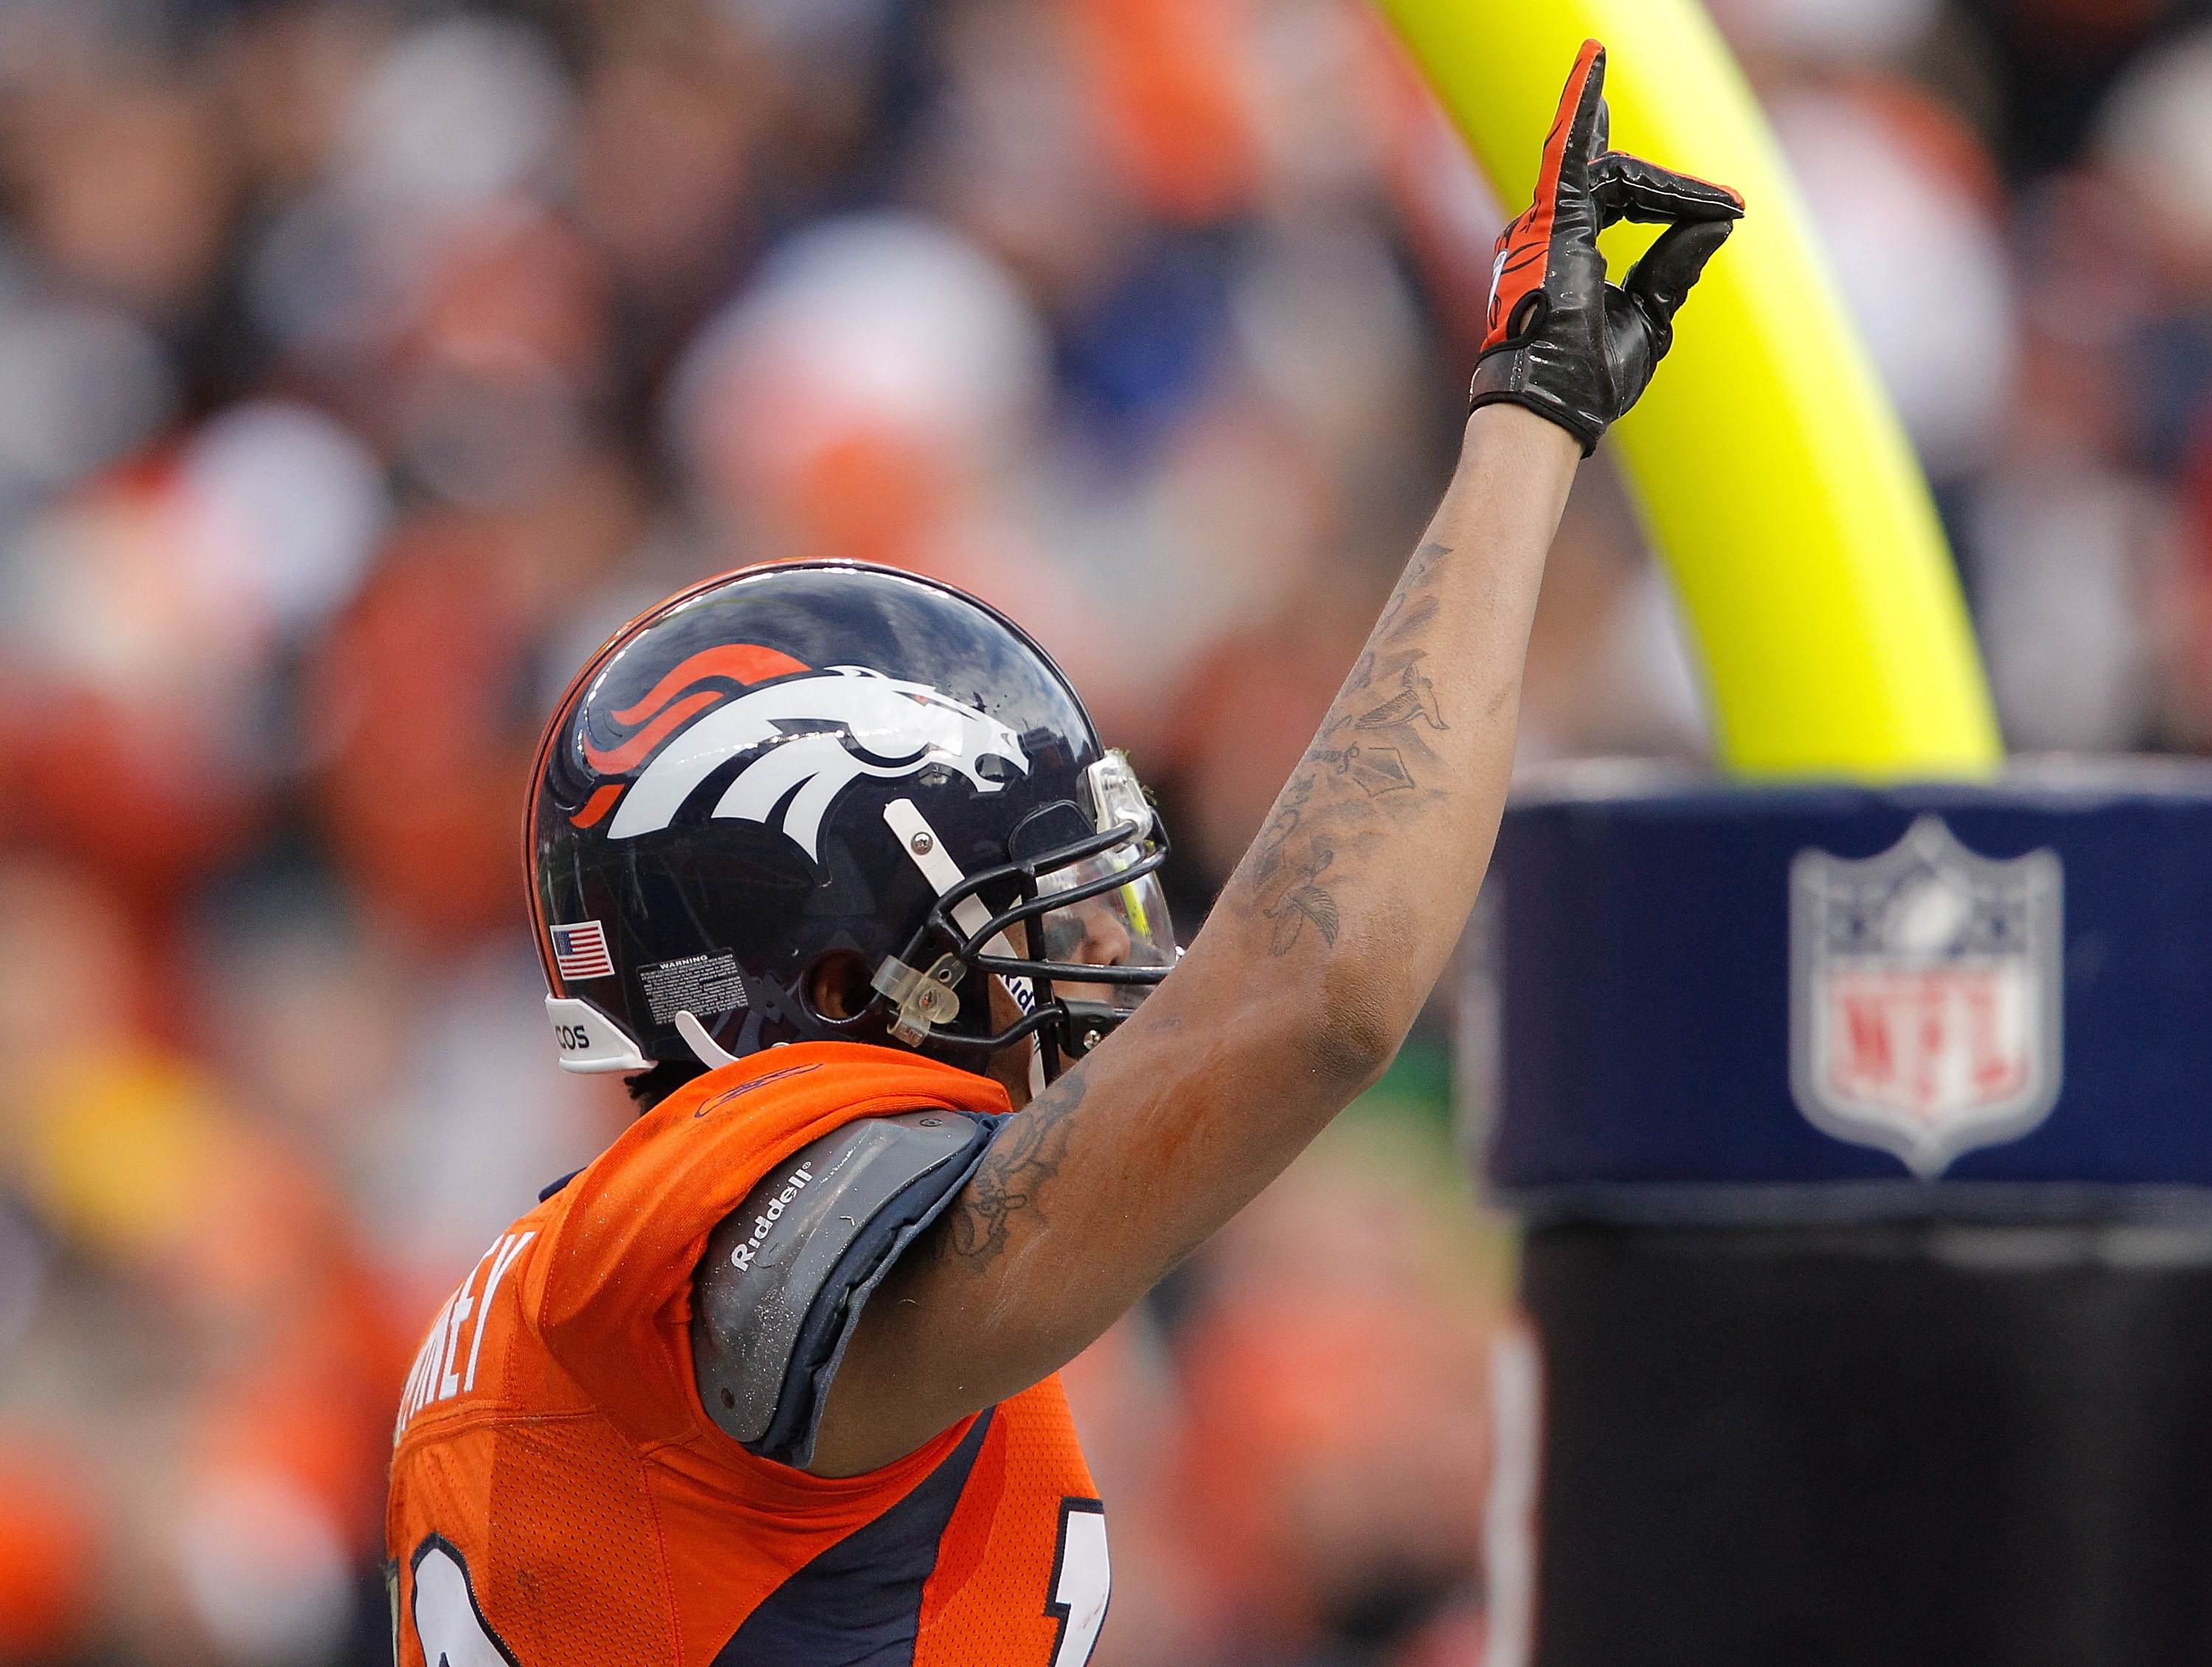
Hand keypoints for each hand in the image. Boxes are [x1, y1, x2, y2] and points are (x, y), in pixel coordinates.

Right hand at [1469, 40, 1743, 455]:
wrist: (1553, 406)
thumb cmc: (1589, 378)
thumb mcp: (1647, 315)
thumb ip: (1674, 266)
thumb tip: (1719, 223)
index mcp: (1564, 253)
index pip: (1620, 198)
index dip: (1673, 197)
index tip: (1728, 206)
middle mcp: (1545, 233)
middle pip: (1620, 181)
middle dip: (1673, 190)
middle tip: (1730, 203)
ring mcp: (1543, 225)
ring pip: (1616, 174)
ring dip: (1672, 188)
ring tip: (1720, 203)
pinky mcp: (1548, 221)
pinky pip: (1568, 152)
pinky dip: (1581, 105)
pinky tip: (1591, 63)